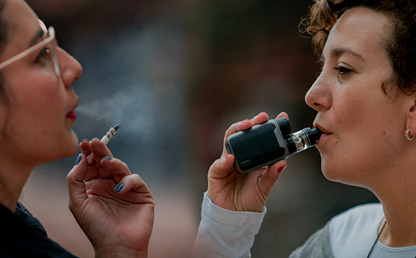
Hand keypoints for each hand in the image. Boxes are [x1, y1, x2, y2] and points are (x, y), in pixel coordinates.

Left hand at [67, 139, 153, 257]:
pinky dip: (128, 181)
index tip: (85, 144)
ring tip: (106, 163)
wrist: (117, 245)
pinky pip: (135, 179)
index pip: (92, 165)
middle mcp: (110, 184)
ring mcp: (126, 188)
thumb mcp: (77, 202)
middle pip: (106, 162)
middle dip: (101, 151)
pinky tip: (120, 189)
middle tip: (96, 142)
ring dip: (113, 162)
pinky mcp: (141, 193)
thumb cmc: (96, 227)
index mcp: (94, 186)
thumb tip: (82, 158)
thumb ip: (75, 179)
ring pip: (121, 167)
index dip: (89, 153)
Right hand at [207, 112, 287, 211]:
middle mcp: (239, 155)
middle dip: (250, 123)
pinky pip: (220, 164)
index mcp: (252, 157)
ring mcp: (227, 161)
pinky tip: (231, 158)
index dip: (266, 126)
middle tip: (261, 117)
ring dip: (237, 131)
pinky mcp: (216, 171)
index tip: (280, 117)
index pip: (258, 138)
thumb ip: (273, 174)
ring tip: (246, 125)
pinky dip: (225, 160)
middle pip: (242, 133)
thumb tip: (283, 162)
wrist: (235, 216)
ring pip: (230, 141)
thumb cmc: (249, 199)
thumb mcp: (265, 186)